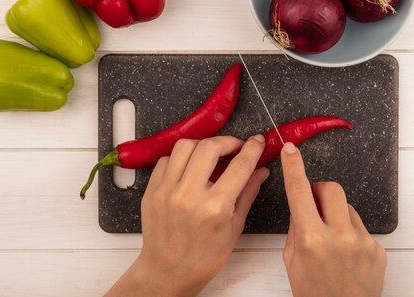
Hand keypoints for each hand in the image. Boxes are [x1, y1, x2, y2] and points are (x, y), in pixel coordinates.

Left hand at [105, 135, 269, 296]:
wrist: (168, 271)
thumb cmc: (203, 257)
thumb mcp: (234, 228)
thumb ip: (248, 193)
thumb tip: (261, 170)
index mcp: (215, 207)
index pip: (239, 165)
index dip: (252, 148)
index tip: (257, 141)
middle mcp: (189, 195)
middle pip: (210, 147)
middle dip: (227, 141)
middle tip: (235, 147)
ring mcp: (167, 191)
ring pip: (185, 146)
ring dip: (202, 145)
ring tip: (211, 154)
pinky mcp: (152, 190)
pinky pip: (166, 159)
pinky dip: (181, 158)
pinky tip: (190, 167)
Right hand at [280, 143, 386, 296]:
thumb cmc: (314, 296)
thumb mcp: (292, 262)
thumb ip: (296, 230)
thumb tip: (302, 205)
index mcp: (311, 240)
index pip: (299, 191)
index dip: (294, 167)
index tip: (291, 151)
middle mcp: (339, 238)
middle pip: (331, 189)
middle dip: (320, 191)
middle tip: (313, 204)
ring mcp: (363, 243)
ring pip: (347, 208)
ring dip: (336, 215)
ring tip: (331, 241)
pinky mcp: (378, 250)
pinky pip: (361, 228)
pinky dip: (350, 234)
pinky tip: (346, 256)